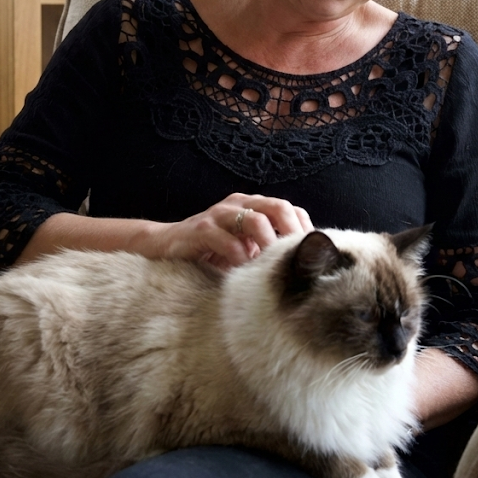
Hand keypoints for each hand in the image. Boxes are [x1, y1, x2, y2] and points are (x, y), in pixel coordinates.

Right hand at [155, 193, 313, 269]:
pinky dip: (241, 258)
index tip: (311, 258)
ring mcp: (219, 214)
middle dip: (292, 235)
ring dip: (269, 246)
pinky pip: (228, 241)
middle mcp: (239, 204)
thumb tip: (303, 266)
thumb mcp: (245, 248)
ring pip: (256, 220)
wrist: (166, 248)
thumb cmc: (211, 253)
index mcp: (253, 206)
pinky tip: (244, 274)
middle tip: (297, 264)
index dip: (304, 232)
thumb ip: (266, 249)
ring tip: (273, 269)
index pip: (289, 210)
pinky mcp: (201, 229)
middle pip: (278, 208)